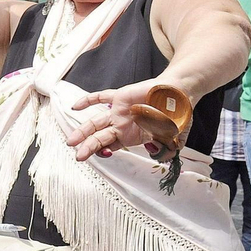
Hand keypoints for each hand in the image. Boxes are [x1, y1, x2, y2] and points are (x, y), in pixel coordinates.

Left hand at [66, 80, 188, 161]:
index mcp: (132, 136)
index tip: (103, 154)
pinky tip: (75, 106)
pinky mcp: (119, 97)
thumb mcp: (173, 138)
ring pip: (96, 122)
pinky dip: (87, 101)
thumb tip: (155, 154)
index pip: (111, 146)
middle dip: (89, 147)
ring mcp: (119, 111)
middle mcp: (122, 125)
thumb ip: (165, 150)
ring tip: (71, 141)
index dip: (104, 151)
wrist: (179, 93)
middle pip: (100, 138)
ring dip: (83, 131)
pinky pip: (100, 97)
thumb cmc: (176, 116)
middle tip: (79, 156)